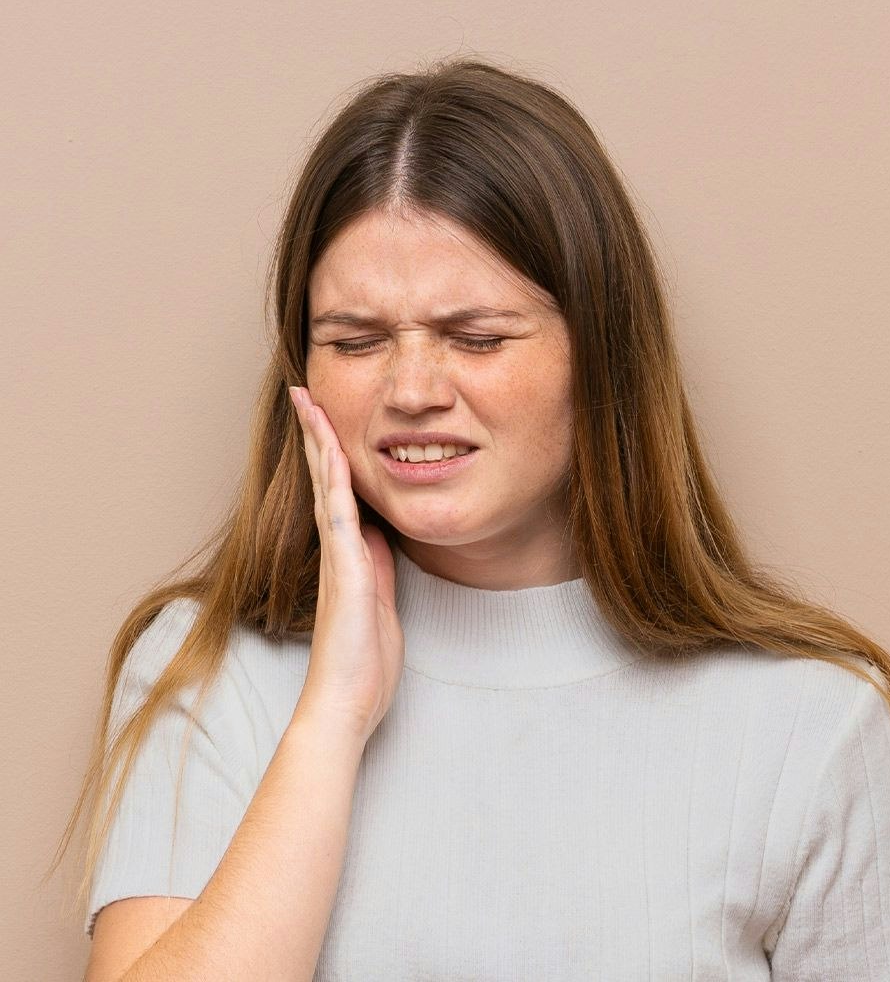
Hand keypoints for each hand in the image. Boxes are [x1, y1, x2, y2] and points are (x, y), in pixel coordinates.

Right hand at [288, 385, 403, 741]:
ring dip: (319, 444)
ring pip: (327, 489)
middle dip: (316, 434)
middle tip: (303, 393)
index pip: (338, 492)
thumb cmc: (362, 661)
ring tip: (308, 404)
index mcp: (350, 555)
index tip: (324, 418)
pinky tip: (332, 454)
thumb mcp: (379, 602)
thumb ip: (377, 567)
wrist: (345, 703)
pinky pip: (340, 519)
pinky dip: (335, 484)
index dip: (331, 453)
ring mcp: (339, 559)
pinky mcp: (347, 573)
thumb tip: (378, 537)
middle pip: (325, 479)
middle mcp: (339, 550)